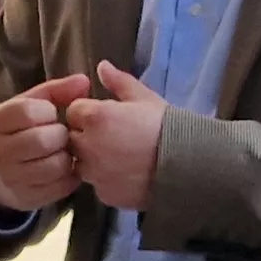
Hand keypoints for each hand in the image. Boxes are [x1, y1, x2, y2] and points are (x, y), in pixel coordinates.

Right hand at [0, 72, 95, 212]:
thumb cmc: (15, 131)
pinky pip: (62, 186)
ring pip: (56, 165)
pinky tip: (62, 167)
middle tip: (59, 135)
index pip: (28, 111)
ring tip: (61, 151)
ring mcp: (11, 179)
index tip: (49, 114)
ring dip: (67, 156)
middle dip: (60, 135)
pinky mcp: (28, 199)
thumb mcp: (25, 106)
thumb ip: (54, 91)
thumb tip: (84, 81)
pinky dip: (69, 175)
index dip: (48, 111)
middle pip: (44, 139)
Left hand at [63, 61, 168, 210]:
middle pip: (73, 138)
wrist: (187, 166)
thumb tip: (102, 66)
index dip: (89, 112)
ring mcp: (94, 173)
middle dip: (86, 136)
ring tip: (122, 157)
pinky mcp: (103, 194)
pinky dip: (106, 180)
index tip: (107, 117)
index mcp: (95, 117)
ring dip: (93, 159)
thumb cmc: (166, 126)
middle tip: (114, 137)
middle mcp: (87, 146)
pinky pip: (97, 184)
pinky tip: (127, 174)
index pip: (74, 111)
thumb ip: (118, 81)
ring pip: (81, 163)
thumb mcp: (144, 98)